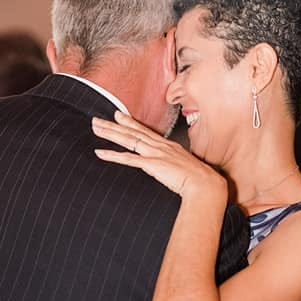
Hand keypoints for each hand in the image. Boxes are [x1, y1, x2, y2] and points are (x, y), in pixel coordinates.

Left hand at [92, 111, 226, 198]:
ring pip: (128, 139)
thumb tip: (170, 170)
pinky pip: (128, 159)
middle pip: (132, 132)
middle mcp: (160, 146)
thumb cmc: (199, 179)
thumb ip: (174, 166)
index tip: (118, 115)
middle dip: (113, 125)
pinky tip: (100, 152)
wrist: (206, 185)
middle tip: (97, 119)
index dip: (130, 122)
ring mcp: (155, 154)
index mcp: (168, 146)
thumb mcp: (185, 168)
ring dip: (110, 133)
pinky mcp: (152, 164)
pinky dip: (113, 155)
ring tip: (95, 127)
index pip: (144, 131)